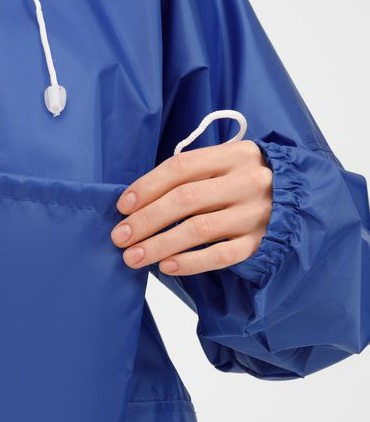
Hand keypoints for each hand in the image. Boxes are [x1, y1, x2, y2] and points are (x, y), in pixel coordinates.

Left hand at [112, 140, 272, 274]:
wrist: (302, 200)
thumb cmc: (246, 182)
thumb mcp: (227, 164)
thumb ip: (193, 174)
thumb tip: (137, 202)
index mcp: (234, 155)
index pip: (181, 167)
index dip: (146, 187)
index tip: (122, 206)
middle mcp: (247, 181)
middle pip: (185, 199)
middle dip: (146, 220)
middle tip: (120, 236)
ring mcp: (255, 213)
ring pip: (198, 229)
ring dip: (159, 244)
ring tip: (132, 257)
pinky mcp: (260, 242)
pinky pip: (220, 255)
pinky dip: (191, 262)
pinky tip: (167, 267)